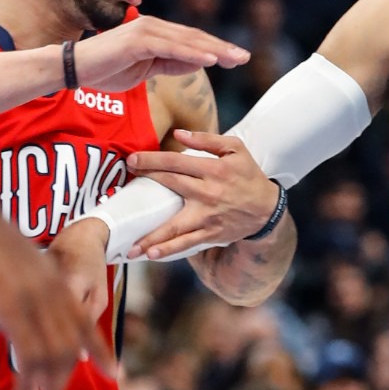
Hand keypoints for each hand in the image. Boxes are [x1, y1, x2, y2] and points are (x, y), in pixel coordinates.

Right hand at [0, 185, 114, 389]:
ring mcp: (34, 297)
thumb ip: (15, 281)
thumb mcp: (7, 260)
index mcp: (52, 278)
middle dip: (64, 387)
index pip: (85, 319)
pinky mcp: (10, 303)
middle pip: (71, 347)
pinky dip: (29, 381)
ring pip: (53, 355)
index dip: (100, 348)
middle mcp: (51, 290)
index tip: (114, 372)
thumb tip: (10, 298)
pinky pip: (28, 349)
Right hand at [73, 16, 248, 92]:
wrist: (74, 69)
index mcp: (155, 33)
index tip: (237, 58)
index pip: (191, 41)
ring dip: (214, 50)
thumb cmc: (105, 70)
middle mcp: (153, 26)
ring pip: (187, 41)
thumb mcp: (146, 69)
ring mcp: (145, 31)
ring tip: (235, 59)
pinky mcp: (138, 40)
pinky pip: (171, 48)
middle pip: (195, 38)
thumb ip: (169, 64)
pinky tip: (211, 61)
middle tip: (246, 56)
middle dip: (222, 48)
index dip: (216, 49)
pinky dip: (192, 54)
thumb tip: (196, 64)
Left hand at [124, 129, 282, 259]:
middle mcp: (208, 193)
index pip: (176, 162)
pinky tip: (151, 255)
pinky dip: (169, 249)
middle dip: (144, 185)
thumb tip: (178, 134)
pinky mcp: (210, 233)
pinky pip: (186, 243)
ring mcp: (208, 216)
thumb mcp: (236, 149)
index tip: (132, 161)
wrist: (267, 209)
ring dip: (152, 236)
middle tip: (121, 190)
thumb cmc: (248, 175)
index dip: (152, 160)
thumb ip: (207, 140)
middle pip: (170, 186)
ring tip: (130, 245)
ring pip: (175, 226)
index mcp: (213, 170)